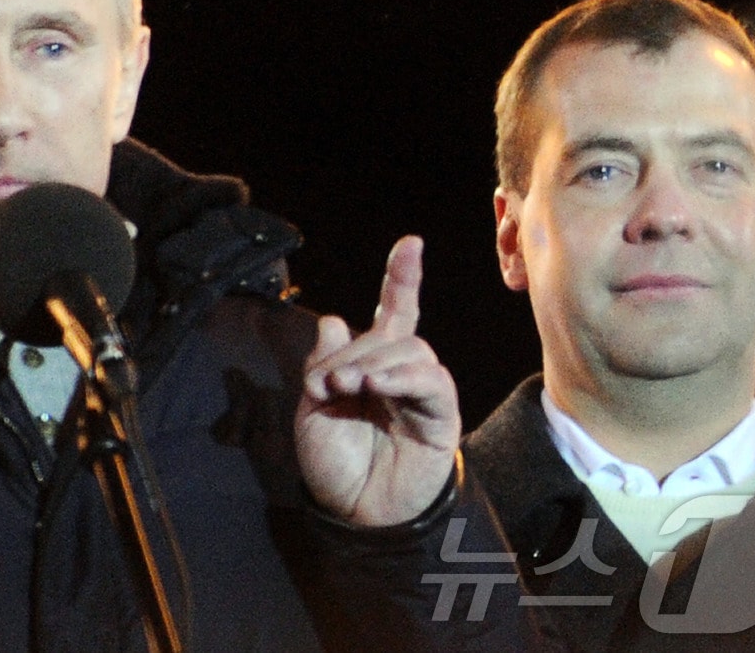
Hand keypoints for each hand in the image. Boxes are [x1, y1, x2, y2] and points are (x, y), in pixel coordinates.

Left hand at [295, 235, 459, 526]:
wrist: (353, 510)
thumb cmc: (333, 462)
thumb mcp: (313, 407)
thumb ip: (324, 364)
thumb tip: (335, 320)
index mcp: (370, 365)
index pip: (393, 312)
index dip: (402, 279)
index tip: (411, 244)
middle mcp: (400, 373)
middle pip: (393, 333)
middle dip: (359, 352)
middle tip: (332, 384)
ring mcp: (422, 393)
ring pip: (412, 350)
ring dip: (376, 362)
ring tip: (352, 389)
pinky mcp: (440, 416)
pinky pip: (430, 380)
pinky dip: (402, 377)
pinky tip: (377, 387)